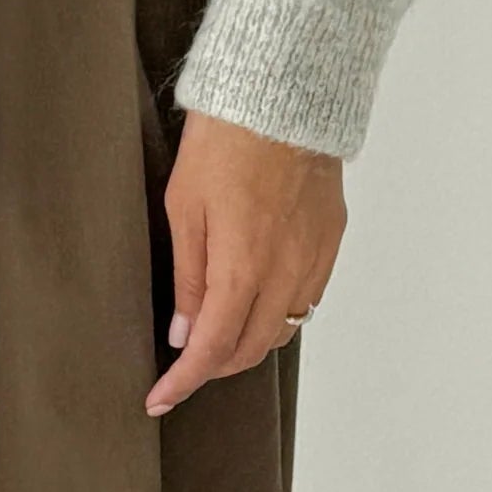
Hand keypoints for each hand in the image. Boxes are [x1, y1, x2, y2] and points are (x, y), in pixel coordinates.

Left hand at [145, 110, 345, 416]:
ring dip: (249, 341)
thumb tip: (185, 333)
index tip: (160, 399)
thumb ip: (189, 277)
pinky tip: (259, 298)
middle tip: (183, 363)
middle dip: (214, 366)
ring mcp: (314, 256)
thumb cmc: (224, 139)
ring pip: (284, 329)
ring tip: (218, 332)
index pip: (213, 349)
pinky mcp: (331, 238)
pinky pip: (308, 297)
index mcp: (243, 268)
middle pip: (252, 349)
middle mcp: (286, 272)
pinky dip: (280, 312)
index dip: (184, 381)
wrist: (281, 92)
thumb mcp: (185, 207)